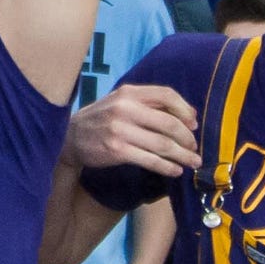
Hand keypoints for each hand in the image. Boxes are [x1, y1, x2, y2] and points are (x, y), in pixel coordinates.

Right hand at [66, 83, 199, 175]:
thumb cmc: (101, 119)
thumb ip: (148, 104)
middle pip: (169, 123)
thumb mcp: (120, 102)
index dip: (185, 110)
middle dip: (187, 139)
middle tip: (195, 149)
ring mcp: (120, 130)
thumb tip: (189, 115)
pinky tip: (175, 171)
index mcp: (129, 93)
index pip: (166, 94)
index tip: (194, 124)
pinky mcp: (117, 150)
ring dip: (182, 156)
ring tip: (192, 163)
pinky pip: (150, 160)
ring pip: (162, 144)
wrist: (69, 137)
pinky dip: (166, 166)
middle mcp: (125, 108)